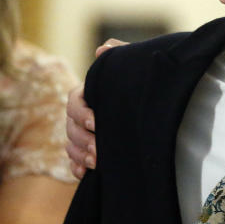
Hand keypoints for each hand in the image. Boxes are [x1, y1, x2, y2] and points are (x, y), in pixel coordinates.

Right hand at [64, 38, 128, 178]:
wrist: (154, 108)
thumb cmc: (138, 81)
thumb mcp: (132, 66)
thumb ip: (119, 55)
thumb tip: (102, 49)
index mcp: (88, 94)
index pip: (74, 102)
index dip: (82, 113)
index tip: (96, 123)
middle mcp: (82, 114)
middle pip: (70, 127)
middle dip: (83, 139)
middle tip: (98, 150)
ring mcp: (83, 134)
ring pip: (70, 144)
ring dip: (80, 154)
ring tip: (96, 162)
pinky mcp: (88, 152)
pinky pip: (74, 162)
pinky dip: (76, 168)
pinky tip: (85, 174)